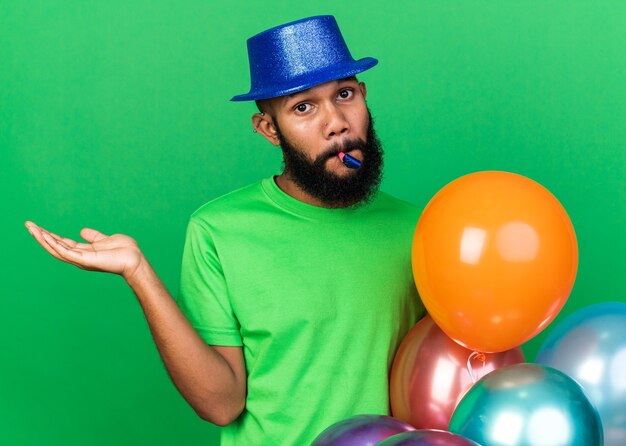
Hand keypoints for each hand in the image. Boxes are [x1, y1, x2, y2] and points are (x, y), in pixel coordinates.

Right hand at [25, 221, 144, 280]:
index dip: (50, 236)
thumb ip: (94, 237)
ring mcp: (81, 260)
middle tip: (28, 225)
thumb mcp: (105, 239)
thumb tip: (82, 231)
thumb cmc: (125, 251)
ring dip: (42, 238)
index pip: (62, 243)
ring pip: (56, 249)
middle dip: (41, 236)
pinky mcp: (84, 260)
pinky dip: (53, 244)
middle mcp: (79, 257)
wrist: (135, 259)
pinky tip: (43, 235)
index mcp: (84, 252)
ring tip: (30, 228)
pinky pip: (64, 252)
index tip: (38, 227)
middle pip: (55, 246)